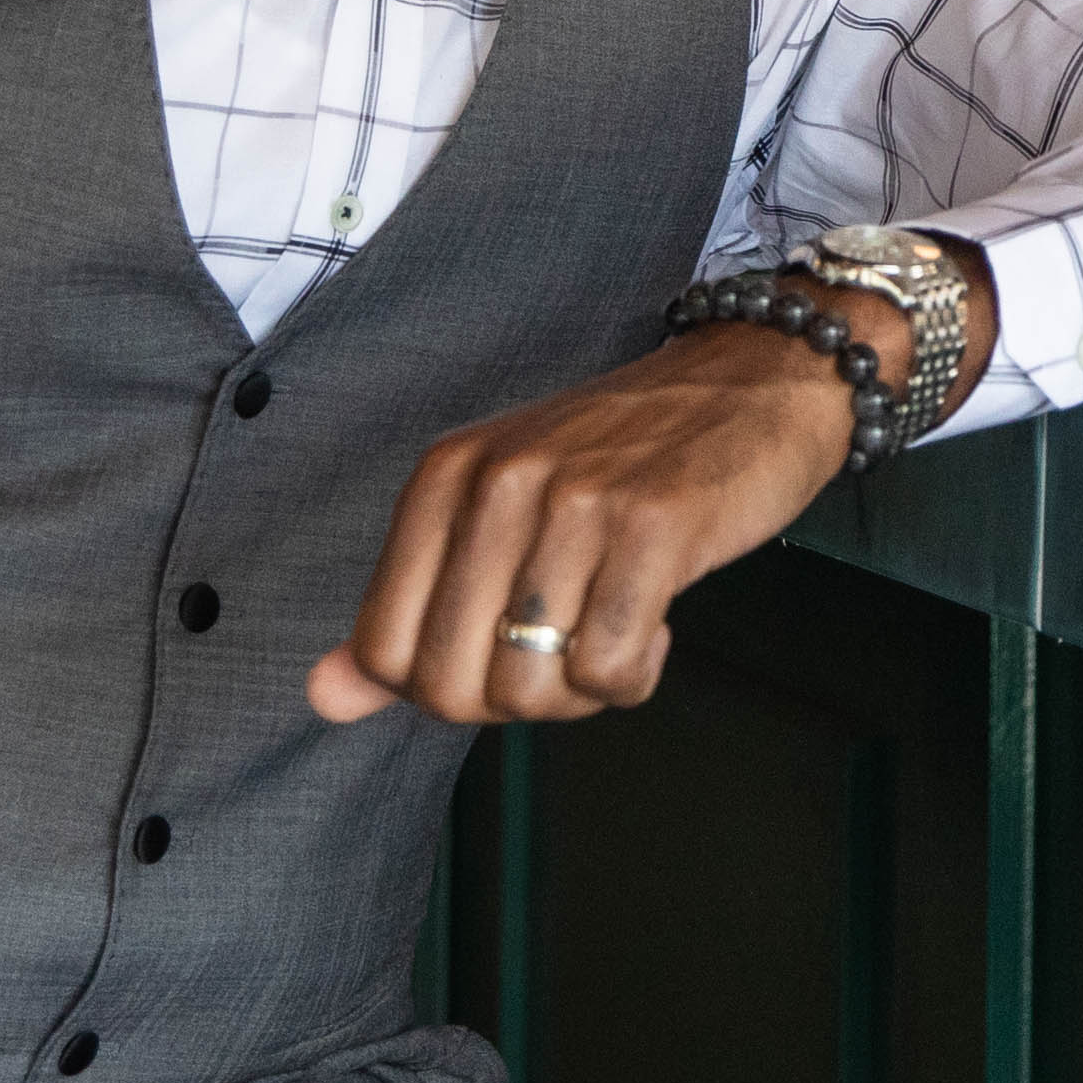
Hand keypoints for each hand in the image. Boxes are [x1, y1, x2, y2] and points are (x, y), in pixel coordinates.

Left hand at [307, 324, 849, 729]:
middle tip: (564, 657)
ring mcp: (577, 501)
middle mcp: (499, 481)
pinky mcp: (656, 527)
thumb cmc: (629, 457)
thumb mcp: (502, 509)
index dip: (444, 688)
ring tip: (615, 637)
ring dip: (578, 695)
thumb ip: (410, 604)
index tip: (500, 657)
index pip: (384, 651)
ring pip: (530, 686)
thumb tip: (324, 697)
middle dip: (512, 703)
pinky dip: (634, 678)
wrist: (759, 380)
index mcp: (447, 476)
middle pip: (452, 684)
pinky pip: (611, 670)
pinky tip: (659, 625)